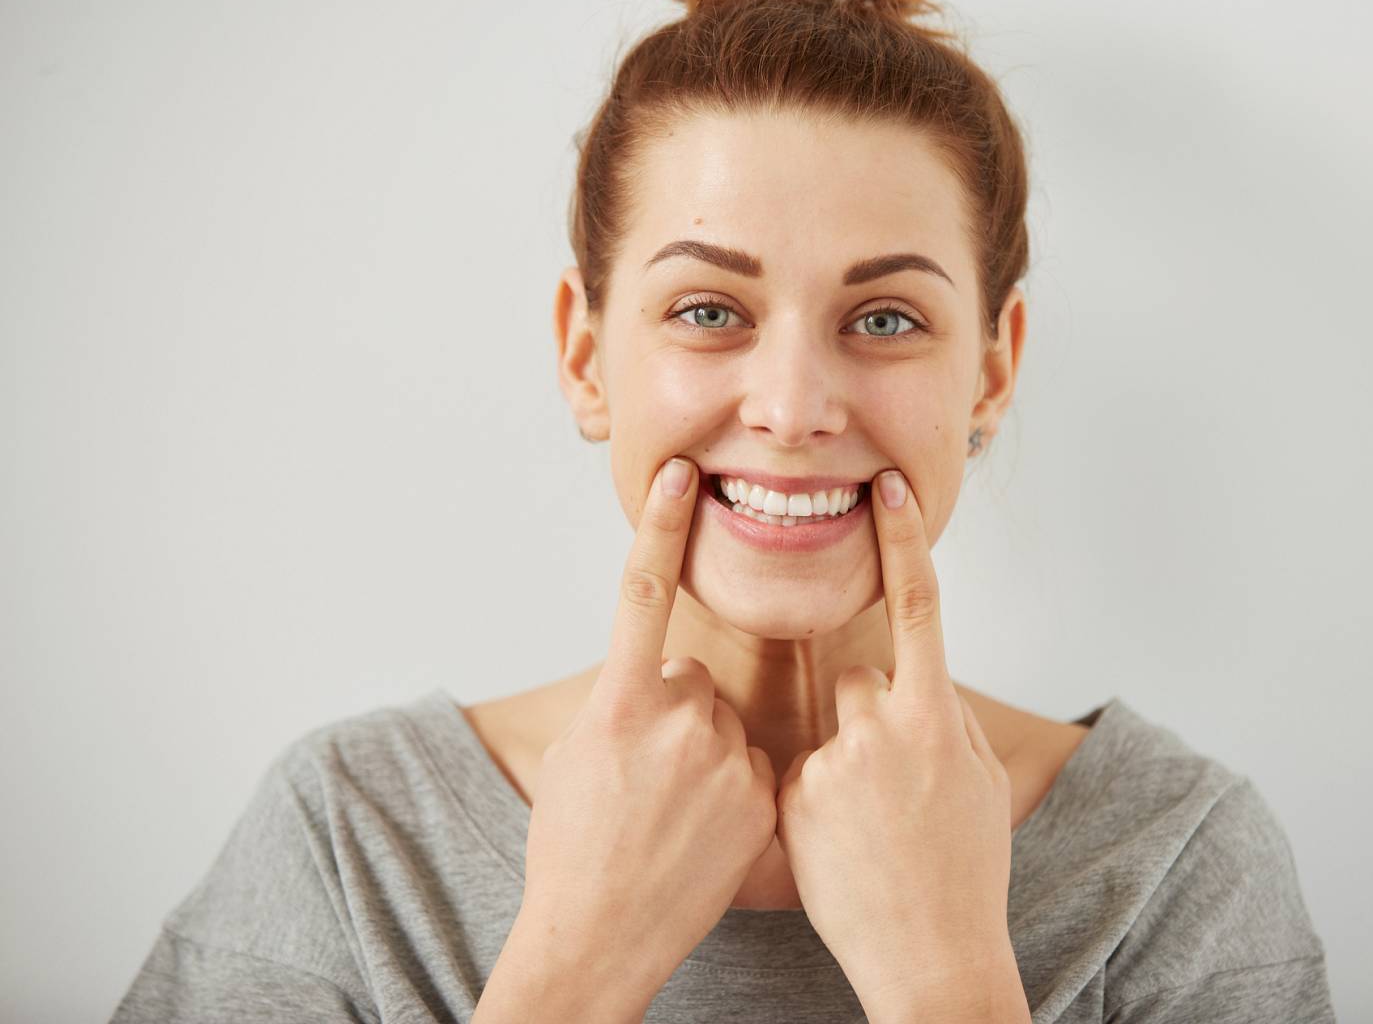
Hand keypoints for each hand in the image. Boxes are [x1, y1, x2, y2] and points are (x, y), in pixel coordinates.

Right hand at [514, 456, 778, 1005]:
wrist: (599, 937)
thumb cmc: (572, 847)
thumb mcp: (575, 757)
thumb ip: (619, 700)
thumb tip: (653, 676)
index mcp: (619, 704)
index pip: (641, 595)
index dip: (660, 528)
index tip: (680, 474)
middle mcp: (677, 721)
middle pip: (691, 680)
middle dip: (674, 713)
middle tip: (646, 778)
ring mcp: (725, 760)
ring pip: (723, 725)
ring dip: (705, 752)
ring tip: (674, 815)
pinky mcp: (762, 797)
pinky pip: (753, 764)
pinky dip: (733, 787)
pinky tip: (704, 832)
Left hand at [773, 469, 1019, 1011]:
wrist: (931, 959)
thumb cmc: (965, 872)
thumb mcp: (978, 783)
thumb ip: (945, 718)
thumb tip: (919, 680)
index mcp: (937, 718)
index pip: (918, 604)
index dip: (904, 538)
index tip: (889, 485)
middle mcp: (881, 730)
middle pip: (857, 682)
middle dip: (868, 719)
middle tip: (890, 792)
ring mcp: (832, 766)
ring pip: (827, 731)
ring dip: (840, 763)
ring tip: (868, 833)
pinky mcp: (792, 800)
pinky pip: (799, 776)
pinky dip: (815, 804)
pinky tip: (840, 851)